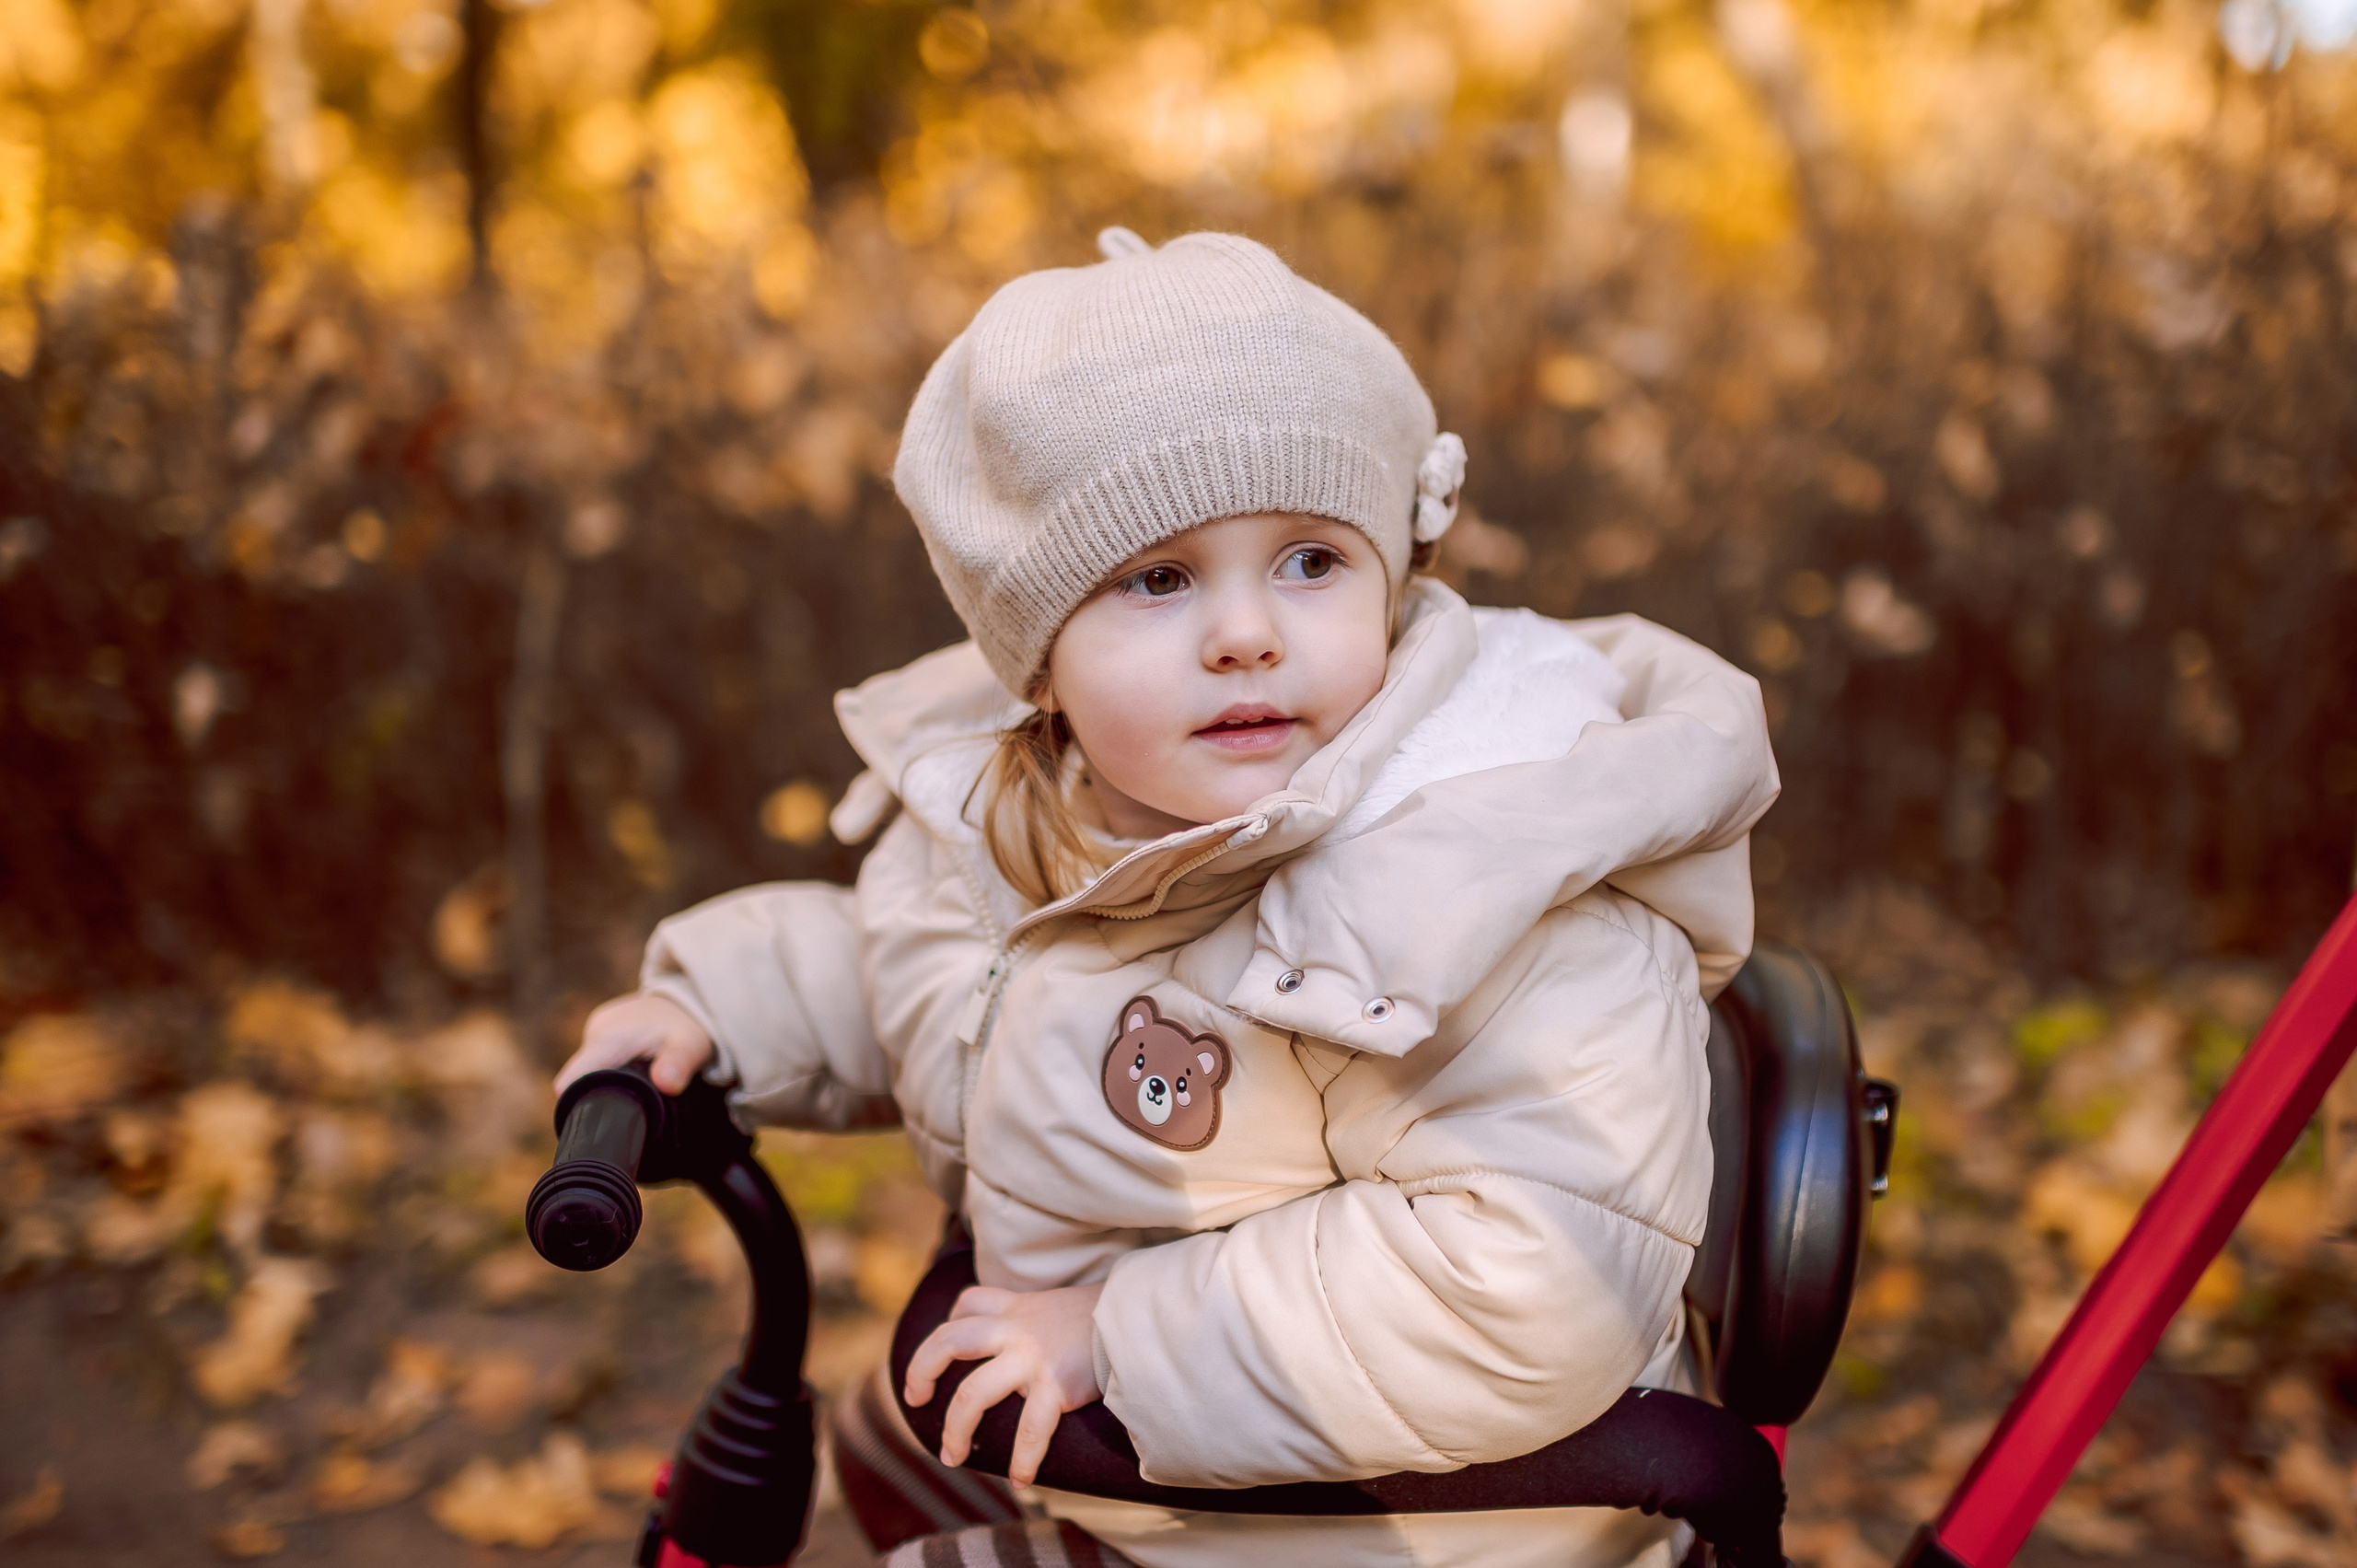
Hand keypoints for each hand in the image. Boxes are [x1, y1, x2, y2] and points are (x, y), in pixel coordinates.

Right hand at [555, 993, 714, 1096]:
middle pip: (579, 1079)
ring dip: (607, 1083)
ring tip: (636, 1090)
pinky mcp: (603, 1031)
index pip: (570, 1082)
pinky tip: (634, 1075)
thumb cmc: (690, 1026)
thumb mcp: (691, 1046)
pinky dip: (613, 1071)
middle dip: (597, 1097)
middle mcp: (595, 1031)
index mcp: (608, 1038)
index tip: (596, 1123)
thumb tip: (667, 1084)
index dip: (575, 1106)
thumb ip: (678, 1065)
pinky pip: (599, 1058)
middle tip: (627, 1111)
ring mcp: (597, 1029)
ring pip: (590, 1070)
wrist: (691, 999)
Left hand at [903, 1281, 1105, 1487]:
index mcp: (1017, 1308)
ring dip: (956, 1430)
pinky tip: (1020, 1481)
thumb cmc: (1107, 1317)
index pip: (967, 1304)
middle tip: (916, 1399)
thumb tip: (1039, 1343)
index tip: (943, 1354)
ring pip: (972, 1394)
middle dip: (920, 1371)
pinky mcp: (1056, 1385)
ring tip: (952, 1457)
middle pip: (948, 1340)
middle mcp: (1016, 1329)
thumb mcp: (1061, 1306)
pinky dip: (1022, 1460)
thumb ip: (1039, 1319)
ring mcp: (1032, 1357)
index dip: (947, 1324)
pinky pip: (1029, 1430)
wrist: (1142, 1316)